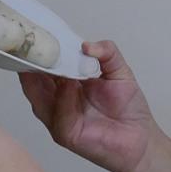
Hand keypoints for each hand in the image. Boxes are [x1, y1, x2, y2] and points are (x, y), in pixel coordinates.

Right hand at [20, 40, 157, 171]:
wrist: (141, 137)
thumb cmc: (128, 106)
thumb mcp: (119, 70)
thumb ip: (107, 52)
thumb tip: (85, 44)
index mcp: (66, 84)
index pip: (45, 67)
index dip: (39, 52)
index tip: (33, 34)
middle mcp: (58, 100)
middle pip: (34, 82)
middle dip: (31, 64)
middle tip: (29, 44)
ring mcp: (59, 118)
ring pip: (39, 98)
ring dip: (42, 79)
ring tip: (49, 60)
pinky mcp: (66, 134)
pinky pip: (58, 116)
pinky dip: (62, 99)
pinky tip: (69, 85)